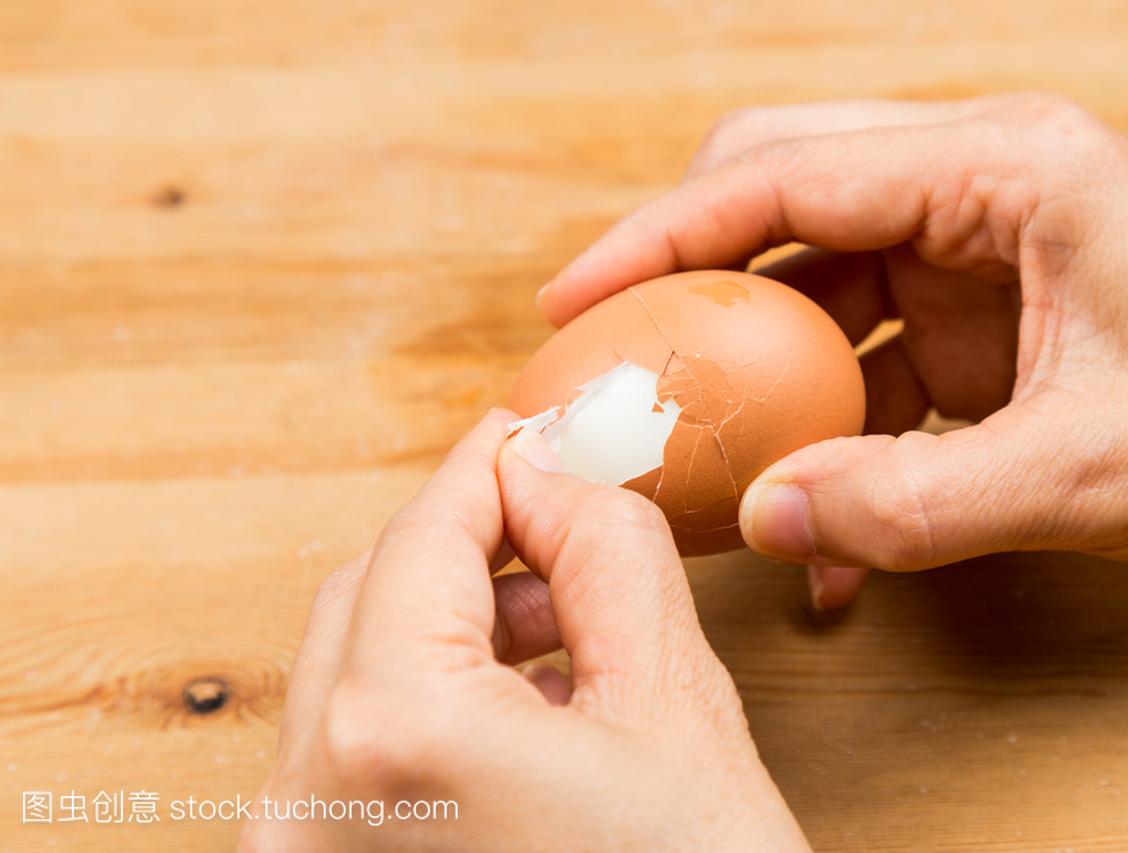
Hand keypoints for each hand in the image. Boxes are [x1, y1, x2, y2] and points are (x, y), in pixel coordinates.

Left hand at [240, 411, 807, 851]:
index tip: (533, 433)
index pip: (422, 534)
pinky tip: (525, 704)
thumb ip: (607, 552)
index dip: (489, 465)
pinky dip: (433, 697)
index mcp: (391, 739)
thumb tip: (556, 474)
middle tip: (560, 521)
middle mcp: (309, 806)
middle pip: (369, 593)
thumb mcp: (676, 706)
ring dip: (455, 621)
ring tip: (566, 629)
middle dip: (470, 542)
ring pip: (358, 668)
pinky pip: (359, 748)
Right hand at [538, 94, 1127, 606]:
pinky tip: (811, 519)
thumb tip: (763, 518)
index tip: (575, 300)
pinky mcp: (971, 315)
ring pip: (806, 277)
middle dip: (685, 272)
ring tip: (693, 451)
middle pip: (777, 191)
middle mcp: (974, 185)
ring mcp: (969, 249)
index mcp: (1006, 167)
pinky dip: (819, 429)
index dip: (663, 237)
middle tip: (614, 354)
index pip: (789, 176)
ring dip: (748, 367)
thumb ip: (918, 502)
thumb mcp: (1089, 470)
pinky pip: (859, 354)